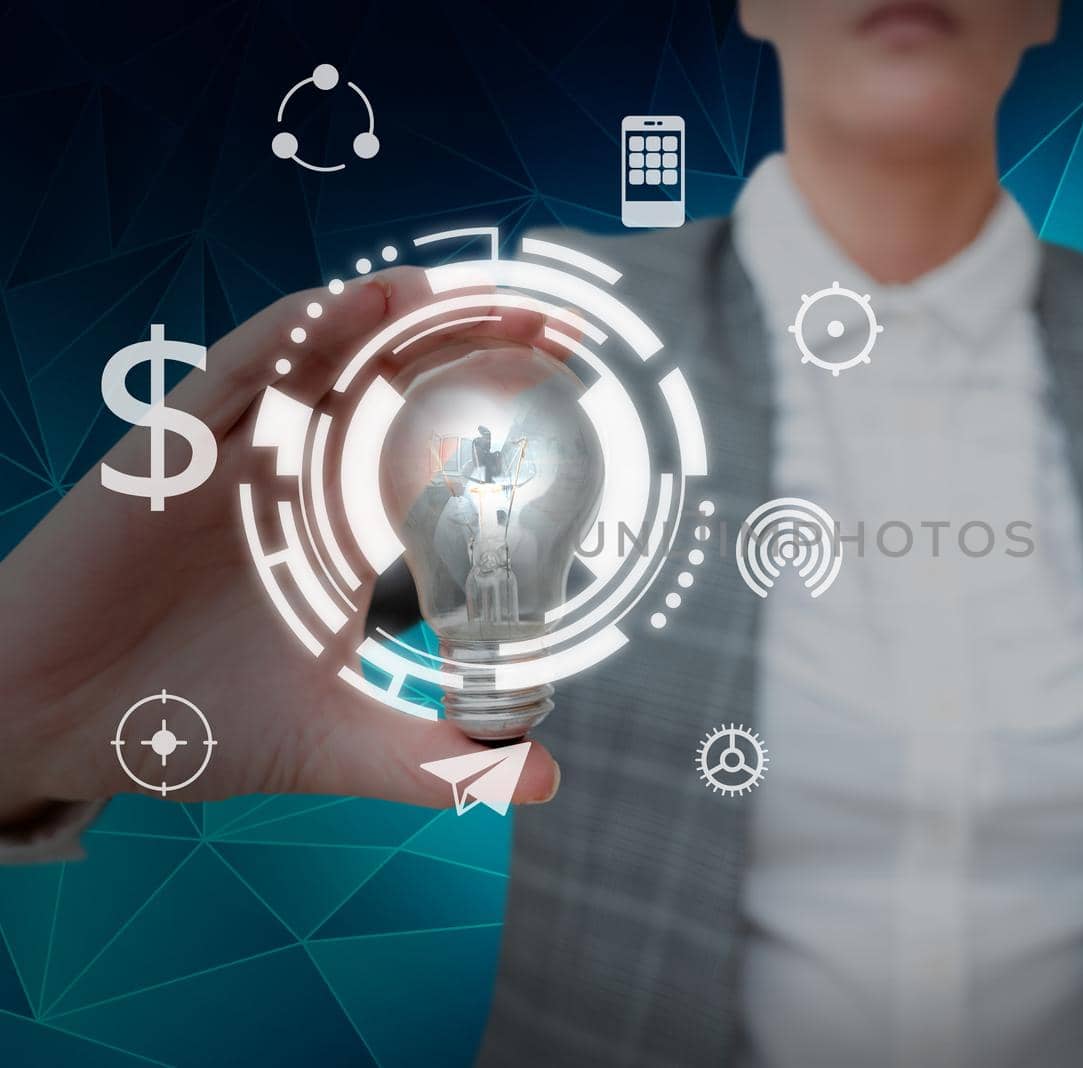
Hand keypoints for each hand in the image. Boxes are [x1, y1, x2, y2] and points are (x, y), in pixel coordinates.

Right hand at [0, 269, 561, 823]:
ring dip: (400, 321)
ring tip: (476, 290)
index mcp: (343, 537)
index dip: (502, 420)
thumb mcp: (334, 745)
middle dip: (475, 348)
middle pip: (397, 389)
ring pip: (326, 364)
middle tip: (556, 324)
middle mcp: (300, 483)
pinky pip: (238, 374)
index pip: (435, 455)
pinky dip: (296, 336)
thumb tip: (547, 780)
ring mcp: (238, 458)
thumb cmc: (184, 725)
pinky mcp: (170, 450)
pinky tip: (354, 308)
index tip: (578, 399)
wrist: (49, 728)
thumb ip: (437, 763)